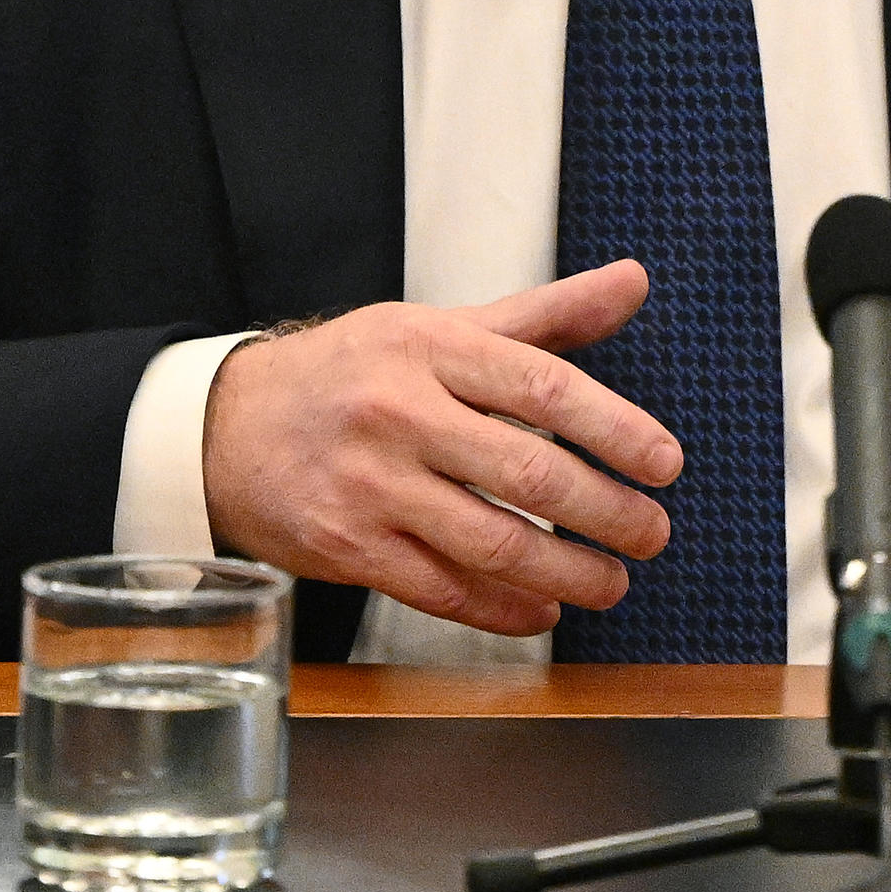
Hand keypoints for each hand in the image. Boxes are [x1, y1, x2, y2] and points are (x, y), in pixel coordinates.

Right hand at [200, 262, 683, 637]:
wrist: (225, 428)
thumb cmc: (351, 374)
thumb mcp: (439, 329)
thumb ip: (543, 317)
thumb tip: (633, 282)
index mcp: (430, 347)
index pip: (544, 385)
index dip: (616, 428)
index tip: (665, 462)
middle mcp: (399, 413)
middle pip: (527, 470)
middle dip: (606, 512)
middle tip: (653, 533)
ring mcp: (370, 486)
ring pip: (491, 541)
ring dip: (568, 572)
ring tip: (614, 582)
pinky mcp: (347, 547)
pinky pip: (442, 590)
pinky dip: (504, 609)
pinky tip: (543, 610)